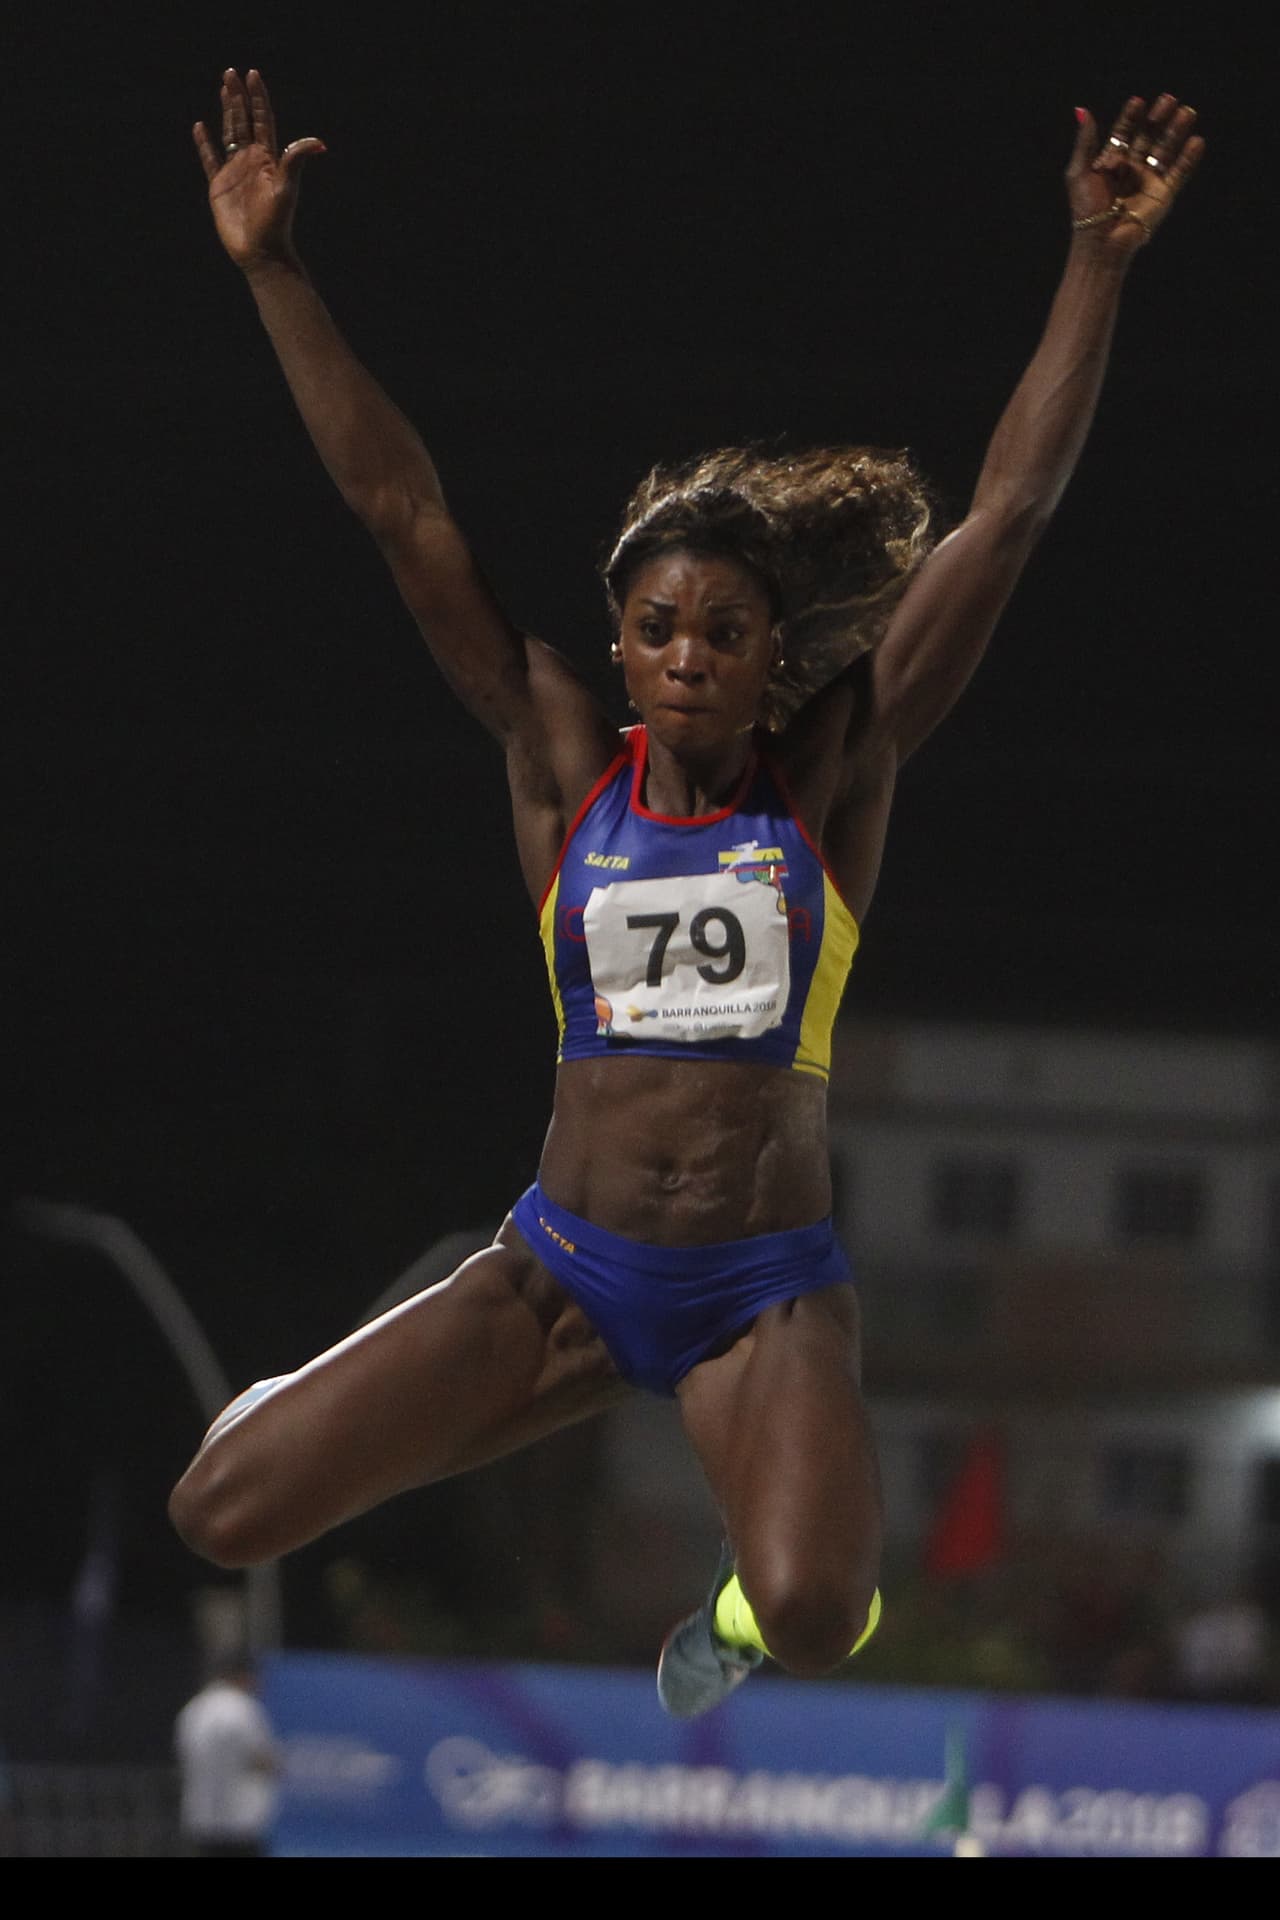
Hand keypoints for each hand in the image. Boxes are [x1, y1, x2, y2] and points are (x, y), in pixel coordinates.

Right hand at [193, 69, 324, 269]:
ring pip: (229, 133)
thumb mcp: (286, 188)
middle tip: (231, 72)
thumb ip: (295, 161)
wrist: (260, 252)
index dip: (258, 97)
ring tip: (223, 88)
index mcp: (268, 158)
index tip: (253, 74)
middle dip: (238, 96)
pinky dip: (204, 143)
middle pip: (244, 120)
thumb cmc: (276, 222)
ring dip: (226, 111)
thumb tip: (319, 143)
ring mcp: (234, 171)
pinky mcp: (219, 185)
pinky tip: (200, 127)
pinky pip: (210, 158)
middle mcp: (251, 160)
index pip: (263, 119)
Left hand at [1068, 94, 1203, 252]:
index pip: (1124, 133)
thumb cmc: (1086, 209)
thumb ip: (1085, 142)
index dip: (1131, 118)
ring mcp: (1149, 181)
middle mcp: (1132, 169)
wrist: (1101, 240)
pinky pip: (1179, 173)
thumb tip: (1082, 109)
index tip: (1138, 102)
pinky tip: (1196, 141)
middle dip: (1158, 118)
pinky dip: (1188, 158)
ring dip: (1176, 131)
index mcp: (1111, 163)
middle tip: (1169, 99)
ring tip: (1187, 112)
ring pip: (1166, 150)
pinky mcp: (1163, 194)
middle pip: (1148, 137)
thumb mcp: (1079, 172)